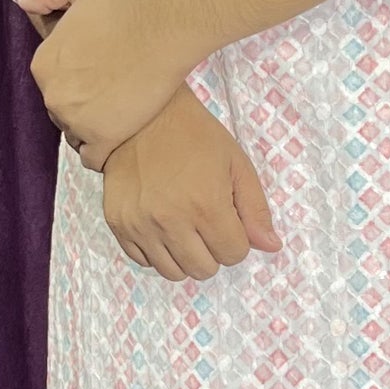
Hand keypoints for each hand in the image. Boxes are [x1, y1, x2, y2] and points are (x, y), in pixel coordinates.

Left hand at [16, 0, 193, 170]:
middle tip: (115, 94)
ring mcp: (76, 120)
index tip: (101, 75)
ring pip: (78, 135)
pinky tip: (121, 138)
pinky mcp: (103, 137)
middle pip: (64, 112)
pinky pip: (94, 157)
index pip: (54, 85)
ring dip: (95, 129)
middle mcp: (53, 96)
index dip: (78, 81)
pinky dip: (104, 152)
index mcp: (43, 65)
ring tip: (122, 116)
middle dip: (85, 106)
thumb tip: (23, 1)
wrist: (163, 26)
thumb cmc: (125, 4)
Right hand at [99, 85, 281, 280]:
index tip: (228, 219)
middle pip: (204, 269)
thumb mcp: (236, 164)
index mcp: (206, 205)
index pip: (234, 254)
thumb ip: (255, 209)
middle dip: (213, 251)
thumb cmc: (195, 135)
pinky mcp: (118, 224)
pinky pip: (143, 261)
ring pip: (173, 273)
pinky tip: (161, 226)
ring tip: (184, 227)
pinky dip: (157, 252)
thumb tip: (271, 247)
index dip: (236, 239)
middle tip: (206, 223)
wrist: (141, 115)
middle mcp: (171, 221)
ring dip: (185, 256)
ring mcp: (141, 225)